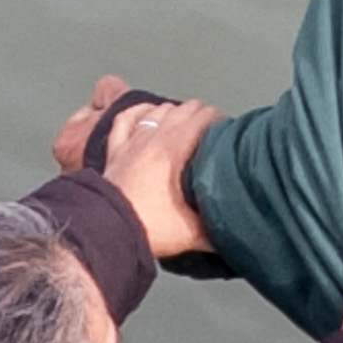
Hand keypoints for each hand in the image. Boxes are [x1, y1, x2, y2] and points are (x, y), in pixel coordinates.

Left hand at [49, 76, 216, 261]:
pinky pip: (125, 120)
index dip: (220, 120)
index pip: (203, 118)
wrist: (105, 231)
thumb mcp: (191, 232)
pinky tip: (146, 111)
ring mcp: (131, 142)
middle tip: (213, 128)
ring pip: (156, 111)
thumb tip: (237, 230)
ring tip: (186, 119)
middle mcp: (152, 139)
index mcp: (173, 150)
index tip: (229, 131)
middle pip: (182, 110)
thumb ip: (217, 229)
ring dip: (174, 112)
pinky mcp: (115, 151)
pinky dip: (138, 112)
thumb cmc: (146, 228)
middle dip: (201, 114)